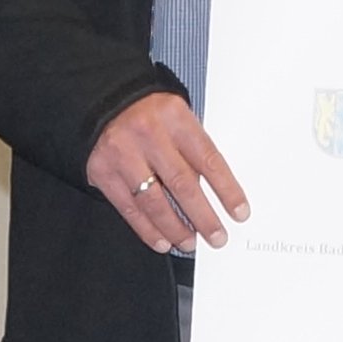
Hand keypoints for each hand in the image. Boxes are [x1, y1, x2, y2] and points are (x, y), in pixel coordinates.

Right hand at [86, 90, 243, 253]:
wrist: (103, 98)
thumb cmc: (148, 110)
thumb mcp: (177, 115)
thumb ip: (192, 147)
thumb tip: (213, 189)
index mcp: (175, 118)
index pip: (208, 159)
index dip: (226, 190)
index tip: (239, 212)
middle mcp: (149, 136)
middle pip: (182, 184)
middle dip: (203, 217)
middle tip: (217, 237)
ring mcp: (123, 154)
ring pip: (154, 201)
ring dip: (175, 228)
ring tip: (189, 243)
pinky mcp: (103, 171)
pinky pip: (129, 207)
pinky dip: (147, 229)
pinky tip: (161, 240)